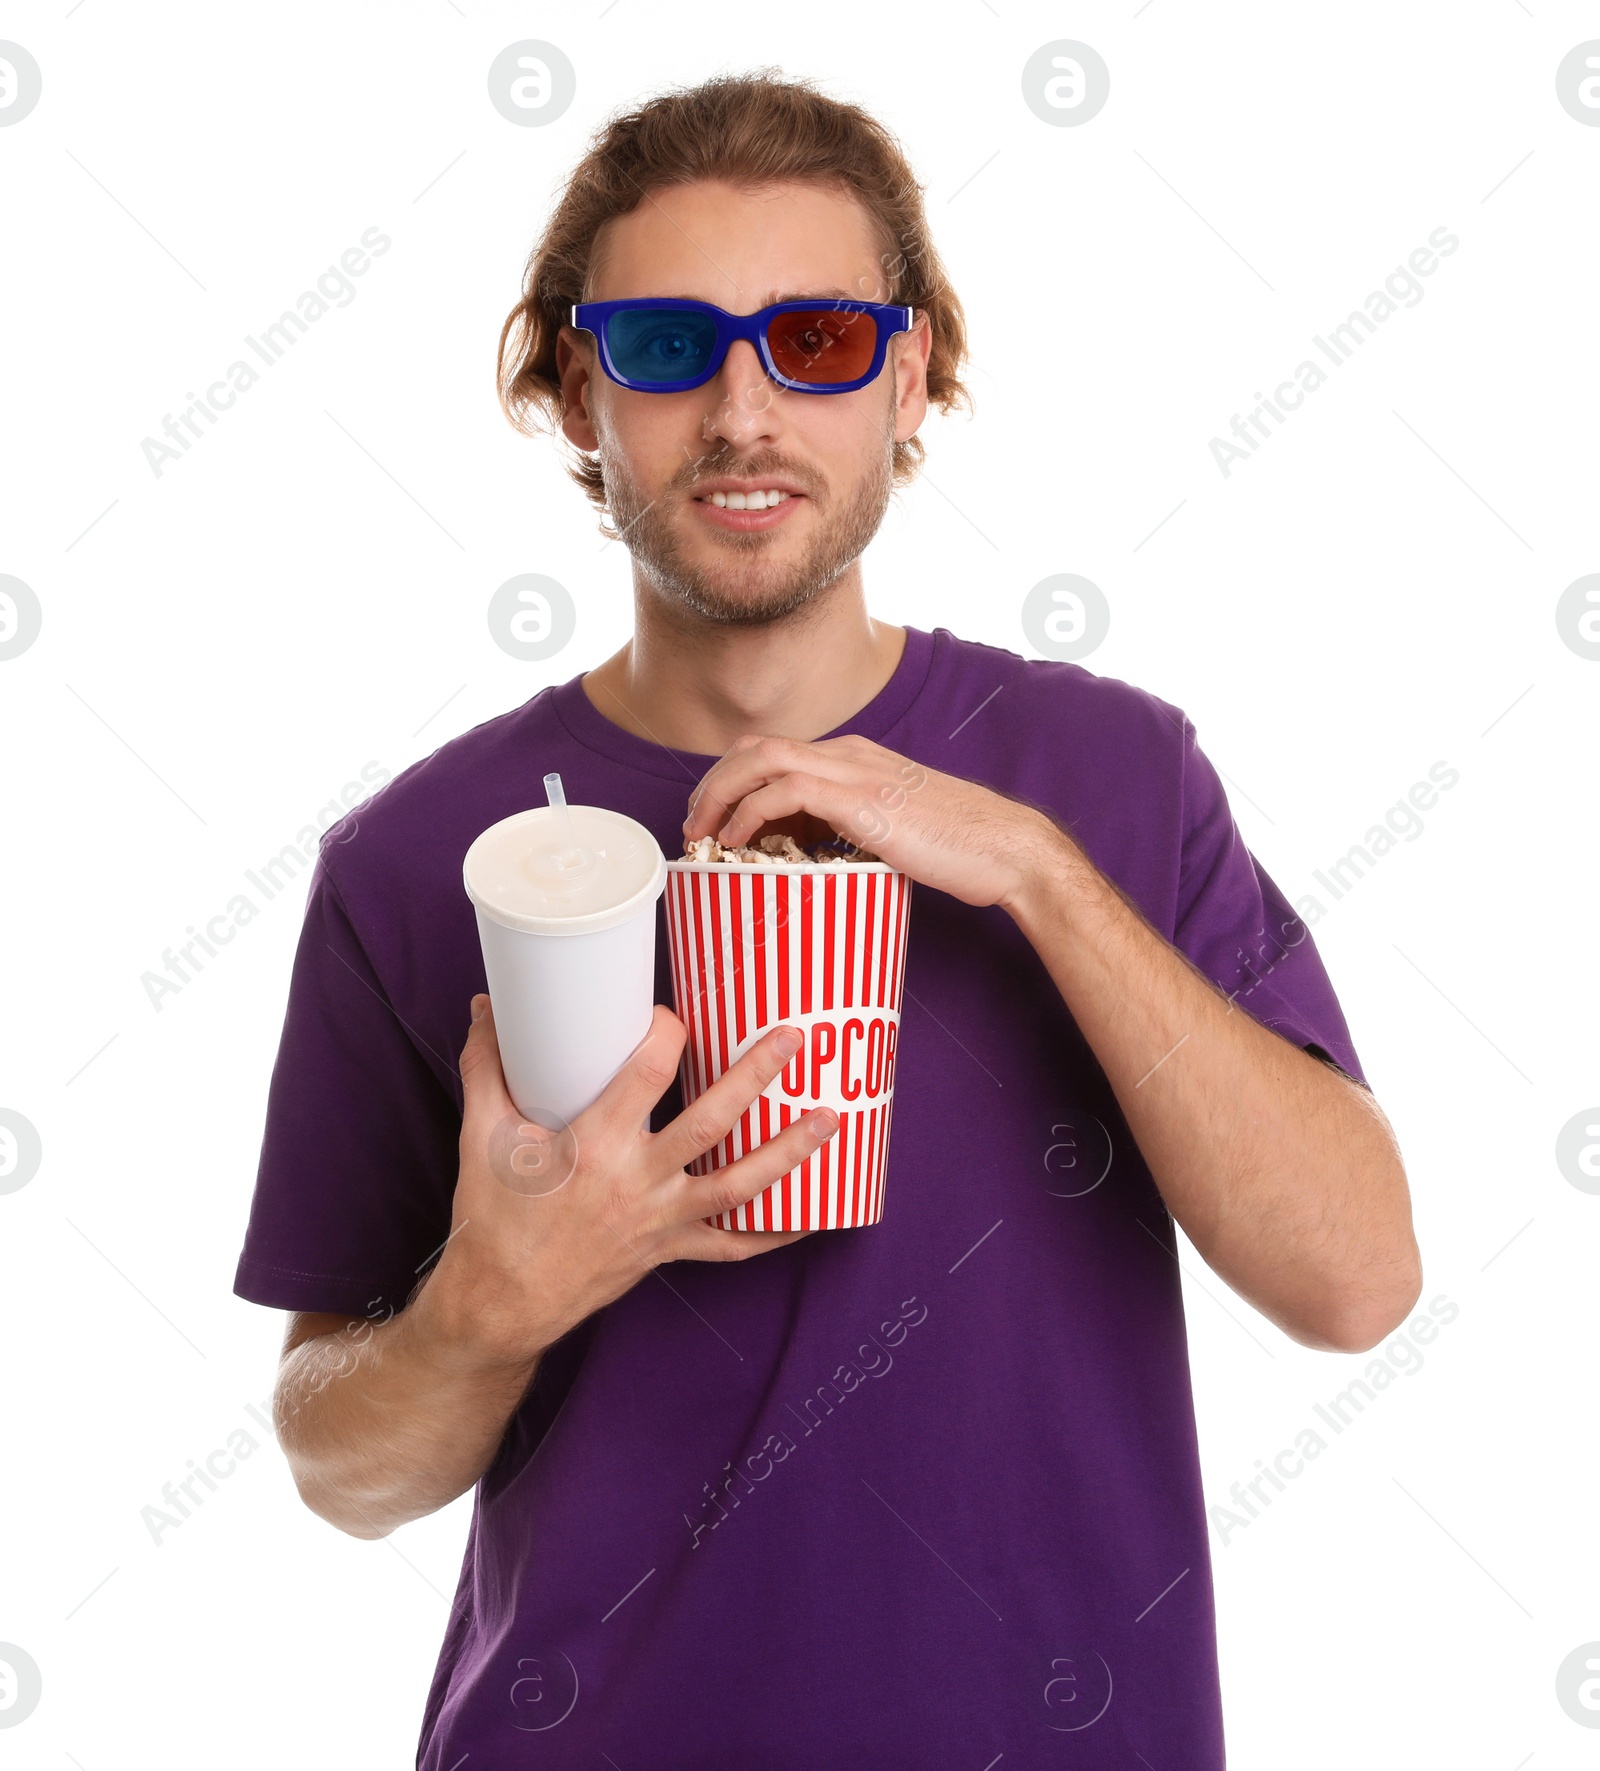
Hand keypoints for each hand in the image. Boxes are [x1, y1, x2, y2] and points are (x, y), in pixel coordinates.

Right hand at [425, 995, 837, 1366]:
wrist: (500, 1305)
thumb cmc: (492, 1216)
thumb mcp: (482, 1136)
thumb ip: (486, 1068)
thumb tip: (484, 1008)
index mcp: (593, 1146)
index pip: (646, 1074)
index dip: (667, 1033)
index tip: (674, 1014)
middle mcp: (636, 1182)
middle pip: (712, 1121)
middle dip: (757, 1076)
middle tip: (795, 1037)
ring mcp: (659, 1221)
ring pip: (739, 1185)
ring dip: (789, 1152)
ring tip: (830, 1116)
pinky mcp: (669, 1250)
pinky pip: (733, 1246)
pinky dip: (776, 1231)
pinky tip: (814, 1211)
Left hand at [680, 732, 1062, 908]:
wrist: (1006, 848)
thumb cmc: (960, 850)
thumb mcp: (894, 833)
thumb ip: (853, 833)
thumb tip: (814, 862)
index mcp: (856, 758)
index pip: (774, 752)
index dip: (732, 781)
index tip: (714, 821)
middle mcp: (850, 754)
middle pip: (754, 747)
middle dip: (712, 784)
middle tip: (694, 827)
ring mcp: (854, 771)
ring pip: (759, 759)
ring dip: (719, 795)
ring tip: (703, 834)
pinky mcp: (860, 799)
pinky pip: (783, 791)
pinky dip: (750, 813)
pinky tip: (739, 842)